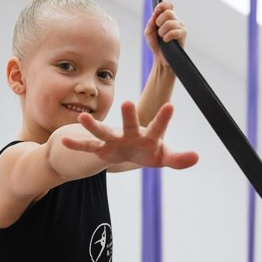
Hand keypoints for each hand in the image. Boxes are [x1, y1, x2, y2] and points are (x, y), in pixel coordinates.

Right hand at [61, 101, 197, 170]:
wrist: (128, 153)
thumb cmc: (148, 151)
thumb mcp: (164, 157)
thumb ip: (178, 158)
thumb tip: (197, 157)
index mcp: (148, 135)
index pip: (158, 127)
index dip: (163, 118)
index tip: (170, 106)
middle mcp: (129, 134)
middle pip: (129, 124)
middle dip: (128, 116)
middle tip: (126, 102)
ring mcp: (113, 140)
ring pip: (103, 132)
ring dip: (93, 125)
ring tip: (82, 118)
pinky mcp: (101, 149)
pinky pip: (88, 147)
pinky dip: (77, 145)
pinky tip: (64, 141)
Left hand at [144, 1, 185, 67]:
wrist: (161, 58)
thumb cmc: (156, 45)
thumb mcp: (149, 33)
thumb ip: (150, 23)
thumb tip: (155, 13)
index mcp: (168, 17)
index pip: (168, 4)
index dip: (161, 6)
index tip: (156, 12)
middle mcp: (175, 20)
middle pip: (168, 12)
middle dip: (159, 21)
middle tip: (158, 30)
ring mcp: (180, 26)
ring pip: (170, 23)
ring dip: (162, 32)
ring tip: (162, 38)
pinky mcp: (183, 34)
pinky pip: (174, 32)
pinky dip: (167, 36)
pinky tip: (166, 41)